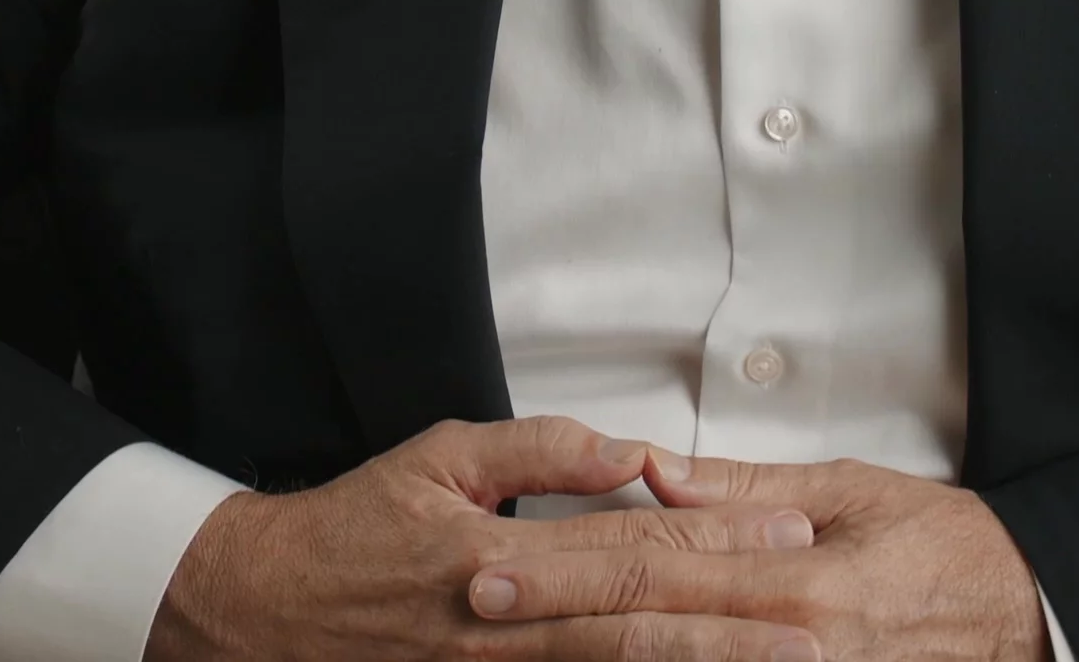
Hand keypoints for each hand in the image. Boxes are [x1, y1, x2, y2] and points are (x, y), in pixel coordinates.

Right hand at [147, 417, 823, 661]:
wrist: (258, 617)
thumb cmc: (349, 534)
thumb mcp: (434, 460)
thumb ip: (537, 450)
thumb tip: (628, 449)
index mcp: (495, 554)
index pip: (629, 547)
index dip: (715, 544)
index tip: (790, 535)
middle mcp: (501, 629)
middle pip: (639, 630)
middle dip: (735, 628)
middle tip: (820, 626)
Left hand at [464, 454, 1047, 661]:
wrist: (1024, 617)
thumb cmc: (945, 551)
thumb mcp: (851, 494)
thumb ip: (746, 493)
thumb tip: (654, 474)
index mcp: (800, 582)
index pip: (657, 573)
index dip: (569, 572)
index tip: (494, 567)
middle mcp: (798, 649)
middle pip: (651, 637)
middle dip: (556, 627)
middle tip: (476, 612)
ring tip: (511, 653)